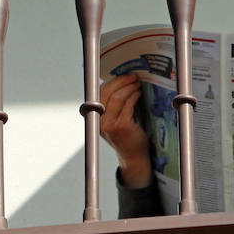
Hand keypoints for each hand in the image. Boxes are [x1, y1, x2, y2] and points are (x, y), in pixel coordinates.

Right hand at [100, 73, 151, 188]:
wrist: (133, 157)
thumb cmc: (126, 137)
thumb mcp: (113, 120)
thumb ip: (112, 106)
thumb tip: (120, 84)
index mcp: (94, 117)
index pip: (98, 92)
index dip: (111, 82)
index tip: (122, 75)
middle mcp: (98, 120)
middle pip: (107, 91)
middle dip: (122, 81)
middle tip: (133, 77)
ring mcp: (109, 124)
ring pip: (117, 97)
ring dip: (129, 87)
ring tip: (137, 84)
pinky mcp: (121, 126)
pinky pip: (128, 105)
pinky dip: (134, 96)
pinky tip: (139, 94)